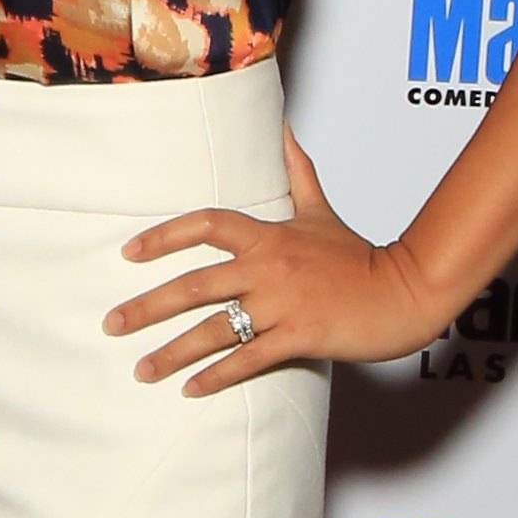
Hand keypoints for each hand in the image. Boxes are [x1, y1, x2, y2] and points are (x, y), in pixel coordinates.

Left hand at [103, 126, 443, 395]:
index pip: (203, 225)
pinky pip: (249, 359)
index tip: (127, 253)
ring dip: (172, 352)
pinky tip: (190, 389)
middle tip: (111, 323)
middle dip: (147, 307)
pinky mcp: (300, 338)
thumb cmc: (360, 253)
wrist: (406, 291)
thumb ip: (297, 172)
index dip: (162, 237)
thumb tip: (283, 128)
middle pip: (194, 286)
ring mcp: (282, 305)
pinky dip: (216, 376)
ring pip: (214, 330)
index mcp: (267, 236)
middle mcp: (266, 268)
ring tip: (142, 369)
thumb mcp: (321, 210)